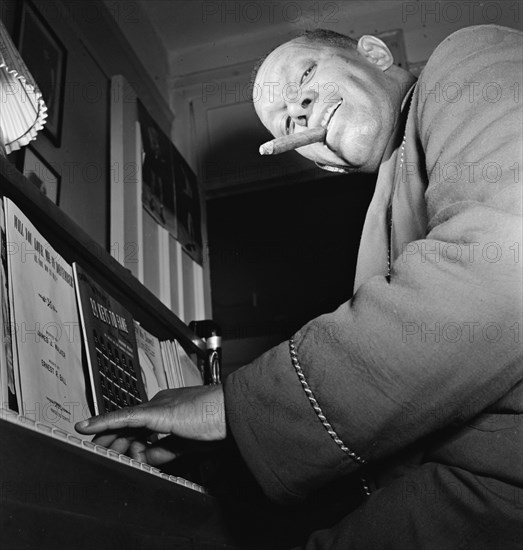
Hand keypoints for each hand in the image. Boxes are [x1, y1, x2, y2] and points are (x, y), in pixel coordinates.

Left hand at [75, 385, 225, 465]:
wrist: (230, 413)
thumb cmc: (216, 424)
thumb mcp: (184, 444)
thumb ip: (163, 450)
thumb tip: (142, 457)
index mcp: (168, 409)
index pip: (138, 425)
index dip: (122, 438)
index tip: (109, 448)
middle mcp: (160, 403)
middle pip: (127, 423)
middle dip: (111, 438)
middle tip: (96, 448)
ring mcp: (158, 406)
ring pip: (124, 423)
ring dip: (111, 439)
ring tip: (100, 447)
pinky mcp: (157, 411)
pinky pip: (124, 417)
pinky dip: (103, 422)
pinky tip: (87, 426)